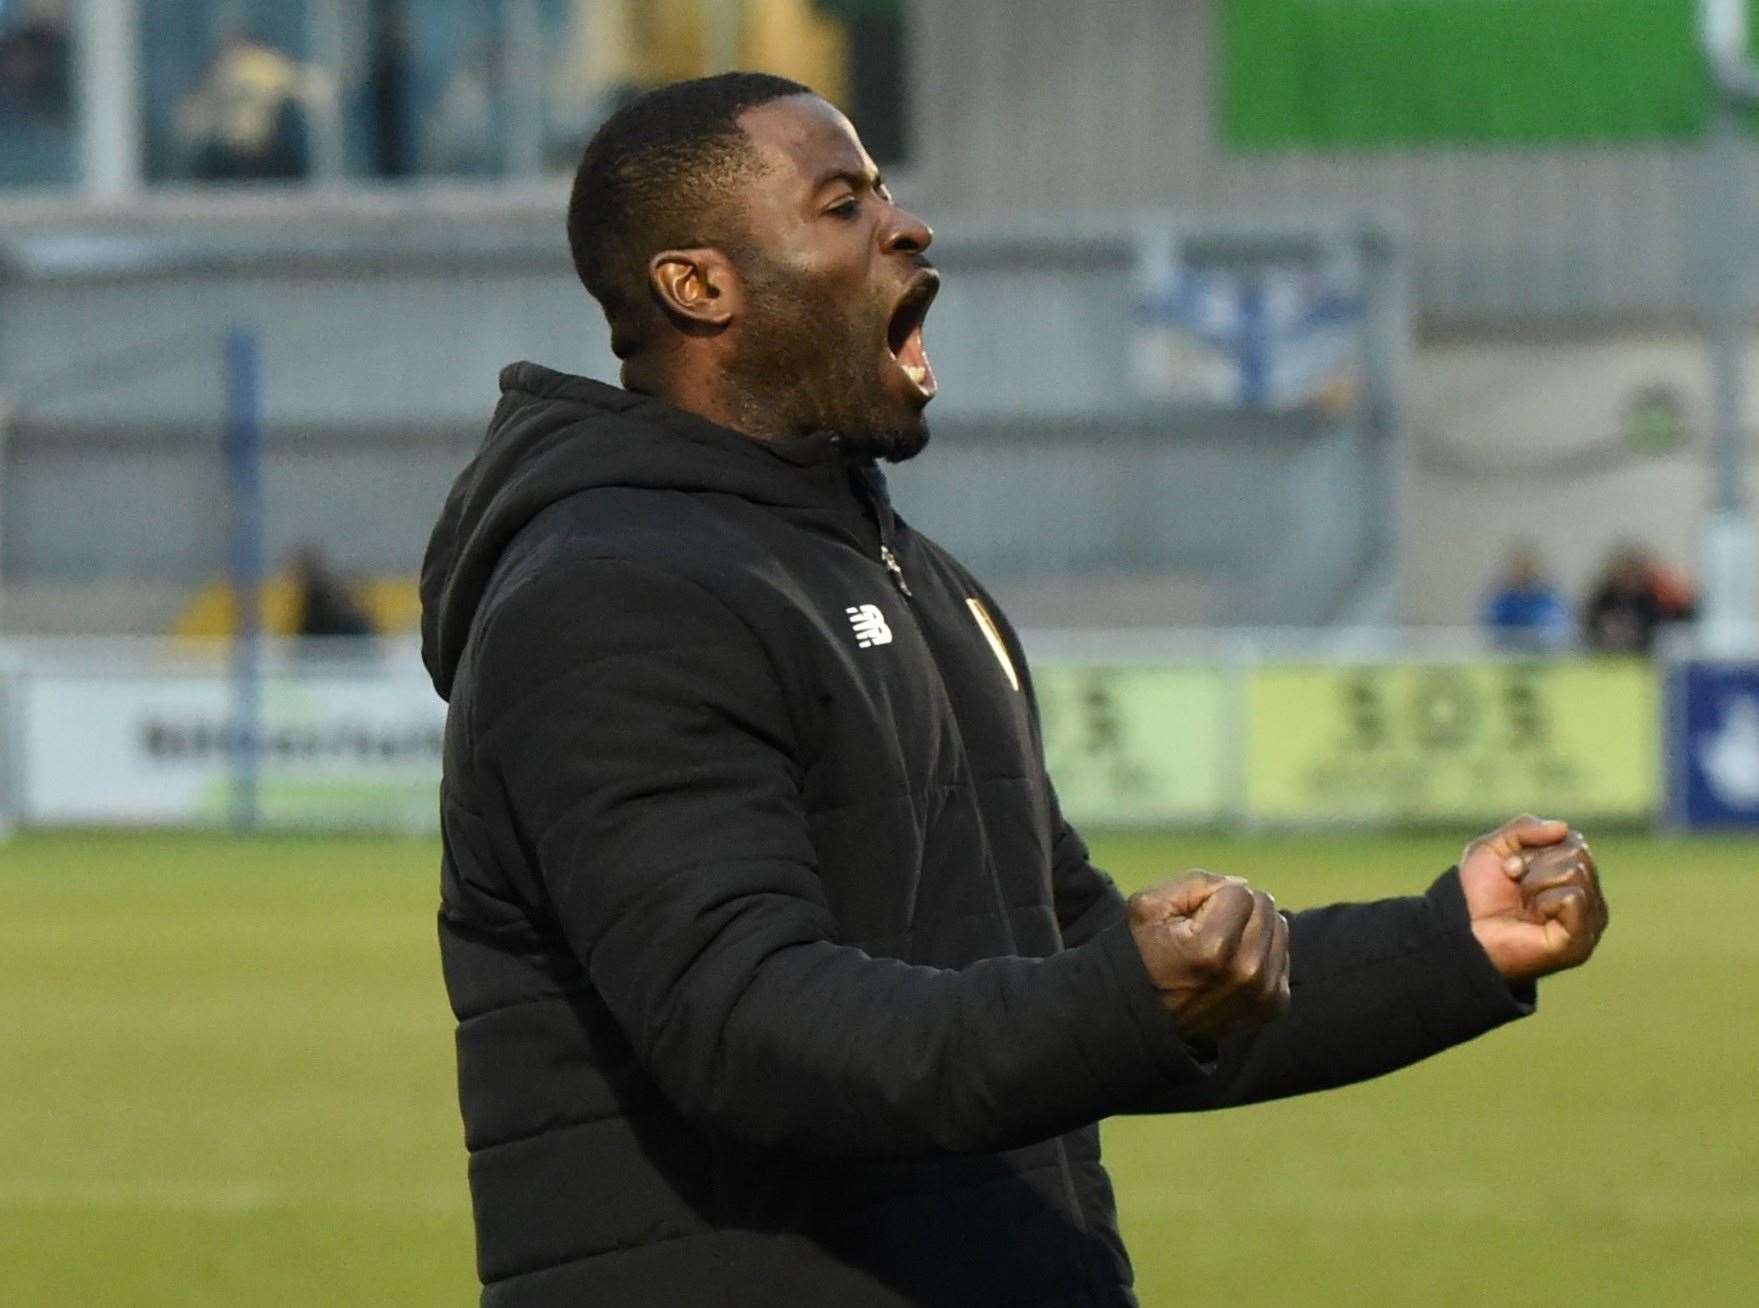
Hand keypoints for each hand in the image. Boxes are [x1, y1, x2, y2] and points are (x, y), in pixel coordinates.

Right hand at [1128, 872, 1290, 1039]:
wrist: (1150, 1019)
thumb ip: (1196, 882)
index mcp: (1212, 948)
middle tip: (1208, 933)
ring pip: (1278, 926)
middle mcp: (1245, 973)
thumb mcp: (1150, 906)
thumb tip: (1242, 885)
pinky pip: (1283, 953)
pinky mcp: (1276, 1005)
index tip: (1193, 922)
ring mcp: (1264, 992)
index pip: (1240, 892)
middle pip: (1264, 906)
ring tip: (1222, 950)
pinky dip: (1262, 953)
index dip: (1212, 898)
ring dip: (1253, 929)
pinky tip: (1235, 967)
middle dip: (1237, 910)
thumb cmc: (1147, 954)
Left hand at [1460, 815, 1608, 983]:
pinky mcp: (1580, 941)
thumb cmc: (1477, 892)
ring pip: (1575, 872)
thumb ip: (1525, 828)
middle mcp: (1588, 898)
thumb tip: (1563, 828)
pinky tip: (1534, 918)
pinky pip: (1572, 897)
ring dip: (1535, 882)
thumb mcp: (1494, 847)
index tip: (1508, 867)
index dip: (1535, 848)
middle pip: (1577, 854)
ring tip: (1523, 904)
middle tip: (1515, 886)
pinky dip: (1545, 901)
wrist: (1460, 928)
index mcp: (1573, 876)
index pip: (1573, 841)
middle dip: (1534, 864)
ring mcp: (1588, 921)